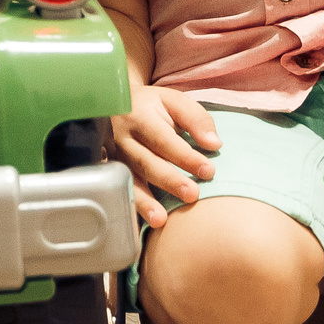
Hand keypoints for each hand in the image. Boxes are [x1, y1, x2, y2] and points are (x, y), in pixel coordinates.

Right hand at [110, 83, 220, 227]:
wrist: (116, 104)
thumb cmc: (153, 106)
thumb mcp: (174, 101)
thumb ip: (196, 119)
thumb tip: (213, 144)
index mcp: (139, 116)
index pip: (163, 139)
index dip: (185, 156)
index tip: (208, 171)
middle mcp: (122, 137)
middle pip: (145, 161)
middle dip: (169, 180)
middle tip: (192, 195)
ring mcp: (113, 156)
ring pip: (129, 180)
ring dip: (145, 201)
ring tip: (161, 220)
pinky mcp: (109, 171)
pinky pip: (120, 190)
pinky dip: (132, 206)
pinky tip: (144, 222)